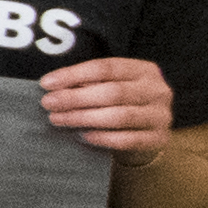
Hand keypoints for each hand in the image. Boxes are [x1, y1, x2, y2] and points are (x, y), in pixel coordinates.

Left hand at [41, 55, 182, 160]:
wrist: (147, 132)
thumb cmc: (120, 103)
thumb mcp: (109, 85)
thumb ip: (88, 83)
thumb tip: (53, 86)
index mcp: (144, 70)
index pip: (106, 67)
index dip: (74, 74)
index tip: (46, 83)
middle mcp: (157, 91)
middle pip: (113, 92)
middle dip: (75, 98)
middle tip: (48, 103)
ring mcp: (161, 116)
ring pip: (119, 116)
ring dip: (83, 118)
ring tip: (57, 119)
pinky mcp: (158, 139)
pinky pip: (128, 140)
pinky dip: (102, 138)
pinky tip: (82, 136)